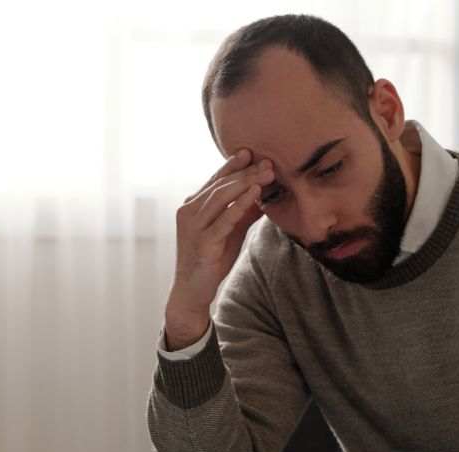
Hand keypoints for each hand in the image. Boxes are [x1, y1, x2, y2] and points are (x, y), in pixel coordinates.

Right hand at [165, 149, 274, 348]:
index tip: (251, 152)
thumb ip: (244, 213)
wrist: (192, 291)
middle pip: (221, 185)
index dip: (233, 165)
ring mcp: (194, 226)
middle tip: (268, 162)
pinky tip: (256, 194)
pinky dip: (240, 204)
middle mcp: (189, 211)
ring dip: (246, 183)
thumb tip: (264, 194)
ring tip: (267, 173)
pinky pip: (224, 219)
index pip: (216, 180)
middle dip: (246, 172)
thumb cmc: (211, 260)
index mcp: (194, 206)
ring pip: (221, 197)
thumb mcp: (231, 232)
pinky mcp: (203, 242)